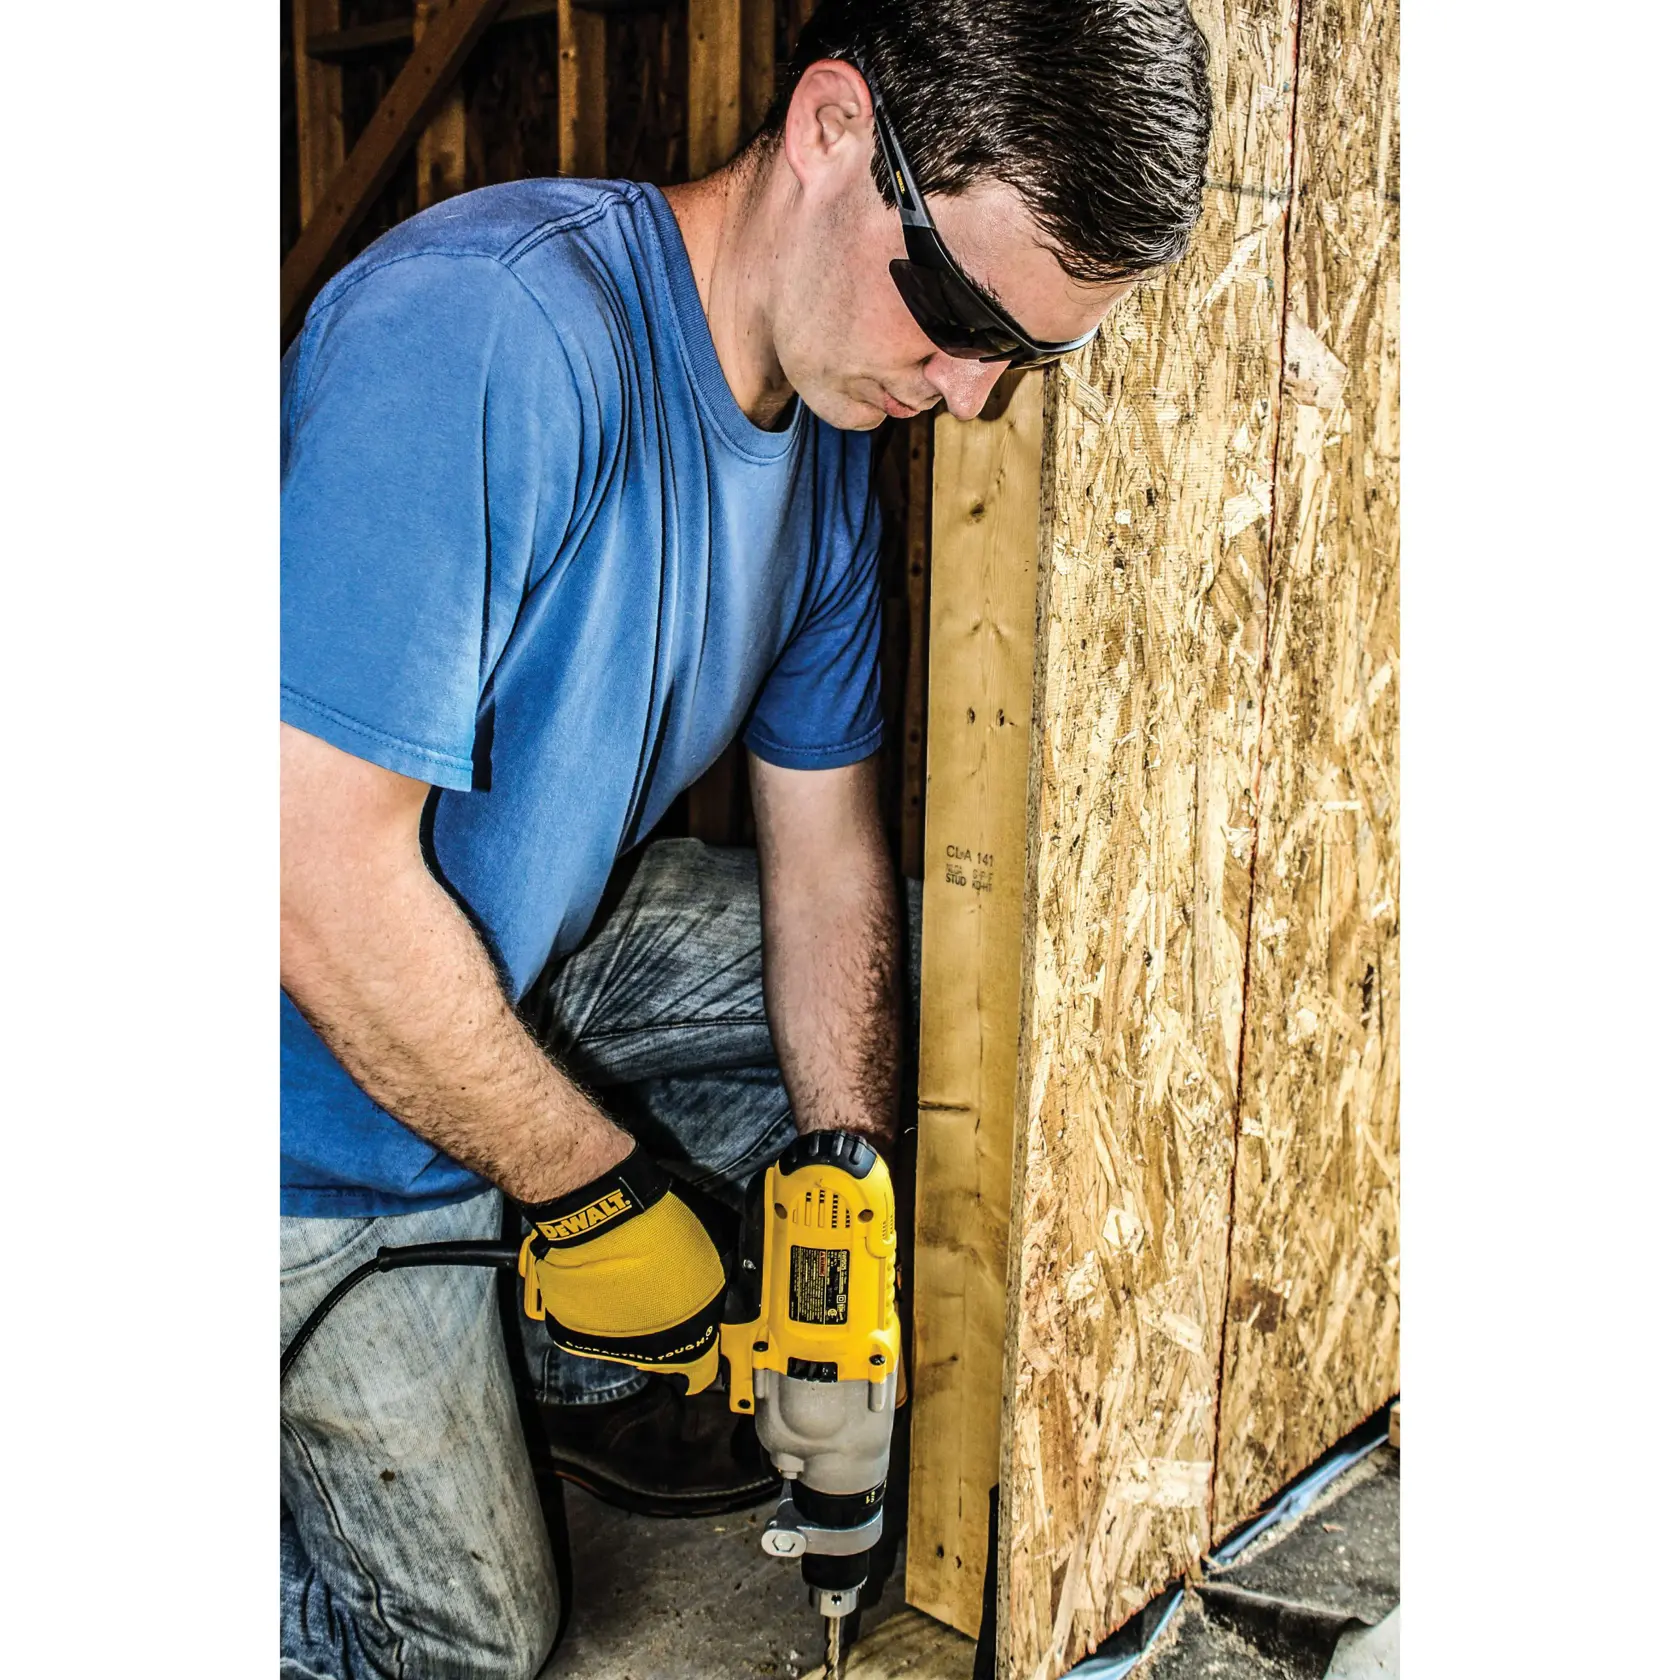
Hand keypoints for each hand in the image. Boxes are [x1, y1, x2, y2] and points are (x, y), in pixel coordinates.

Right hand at [516, 1144, 726, 1394]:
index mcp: (685, 1343)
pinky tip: (604, 1280)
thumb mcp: (708, 1263)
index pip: (702, 1372)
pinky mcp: (573, 1329)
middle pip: (660, 1356)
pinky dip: (599, 1308)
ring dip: (630, 1320)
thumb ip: (707, 1296)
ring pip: (624, 1342)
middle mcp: (645, 1356)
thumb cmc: (659, 1233)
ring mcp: (606, 1345)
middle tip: (662, 1294)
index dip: (704, 1352)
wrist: (601, 1220)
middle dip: (664, 1330)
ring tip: (629, 1282)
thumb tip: (707, 1300)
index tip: (701, 1337)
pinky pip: (593, 1324)